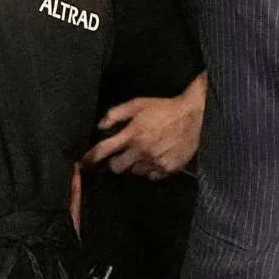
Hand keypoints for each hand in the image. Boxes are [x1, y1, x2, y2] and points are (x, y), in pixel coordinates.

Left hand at [85, 88, 203, 179]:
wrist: (194, 116)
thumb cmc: (165, 108)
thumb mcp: (139, 103)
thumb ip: (117, 113)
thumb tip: (101, 125)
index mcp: (132, 135)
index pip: (104, 150)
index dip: (90, 158)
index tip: (84, 162)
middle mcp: (141, 152)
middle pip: (117, 168)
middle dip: (116, 162)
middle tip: (123, 153)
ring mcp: (155, 162)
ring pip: (135, 172)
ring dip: (135, 164)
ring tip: (144, 152)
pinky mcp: (168, 169)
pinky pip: (152, 175)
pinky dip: (151, 169)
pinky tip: (157, 156)